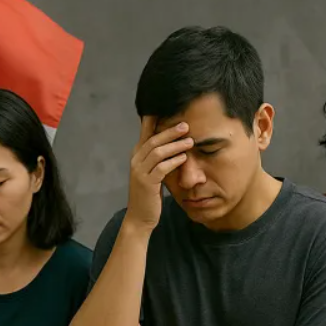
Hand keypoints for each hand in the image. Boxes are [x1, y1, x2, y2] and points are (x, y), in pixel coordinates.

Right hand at [125, 116, 192, 230]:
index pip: (145, 133)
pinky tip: (184, 158)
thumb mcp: (152, 172)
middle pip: (153, 140)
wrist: (140, 217)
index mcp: (137, 155)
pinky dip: (174, 161)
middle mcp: (136, 161)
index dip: (153, 120)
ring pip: (157, 152)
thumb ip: (158, 158)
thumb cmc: (149, 194)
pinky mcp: (147, 183)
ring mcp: (140, 172)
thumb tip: (174, 143)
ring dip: (175, 145)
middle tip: (185, 125)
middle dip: (170, 131)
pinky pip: (162, 168)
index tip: (166, 109)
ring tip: (190, 141)